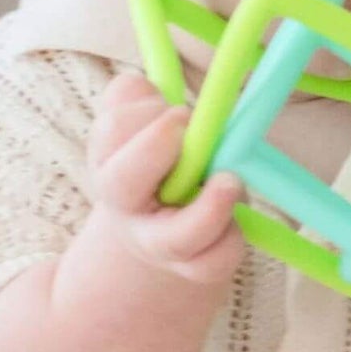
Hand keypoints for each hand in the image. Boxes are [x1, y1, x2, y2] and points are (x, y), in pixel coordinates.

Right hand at [85, 72, 245, 286]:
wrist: (157, 231)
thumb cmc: (159, 165)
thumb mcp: (143, 128)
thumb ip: (135, 100)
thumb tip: (139, 84)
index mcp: (113, 158)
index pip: (112, 131)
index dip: (143, 114)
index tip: (179, 108)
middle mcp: (127, 204)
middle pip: (122, 183)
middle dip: (152, 150)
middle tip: (186, 122)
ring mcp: (158, 242)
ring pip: (174, 240)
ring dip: (207, 209)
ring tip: (229, 180)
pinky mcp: (194, 267)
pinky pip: (212, 262)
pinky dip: (230, 241)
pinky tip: (238, 220)